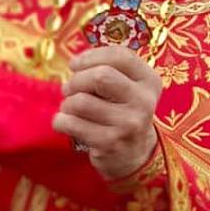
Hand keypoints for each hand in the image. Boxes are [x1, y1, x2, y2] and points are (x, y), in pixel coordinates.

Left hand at [52, 45, 161, 181]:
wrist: (133, 154)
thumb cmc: (121, 111)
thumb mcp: (128, 87)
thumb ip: (109, 68)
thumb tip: (76, 63)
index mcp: (149, 81)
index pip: (120, 56)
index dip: (90, 56)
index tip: (75, 65)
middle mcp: (143, 102)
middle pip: (100, 76)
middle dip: (76, 80)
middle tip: (69, 89)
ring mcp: (128, 124)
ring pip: (81, 102)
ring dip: (67, 103)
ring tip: (70, 108)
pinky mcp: (109, 143)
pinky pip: (70, 123)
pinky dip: (60, 121)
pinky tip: (66, 123)